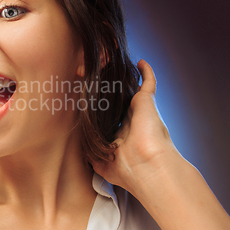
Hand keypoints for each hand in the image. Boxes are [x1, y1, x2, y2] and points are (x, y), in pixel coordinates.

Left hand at [91, 60, 179, 194]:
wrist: (143, 164)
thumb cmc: (122, 166)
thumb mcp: (100, 163)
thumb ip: (90, 155)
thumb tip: (81, 153)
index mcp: (122, 136)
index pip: (111, 121)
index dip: (103, 113)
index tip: (91, 104)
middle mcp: (131, 122)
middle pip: (120, 103)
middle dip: (112, 93)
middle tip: (100, 79)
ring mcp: (140, 111)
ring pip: (132, 90)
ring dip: (126, 79)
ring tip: (114, 67)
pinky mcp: (146, 101)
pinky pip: (148, 81)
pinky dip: (146, 71)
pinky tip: (140, 62)